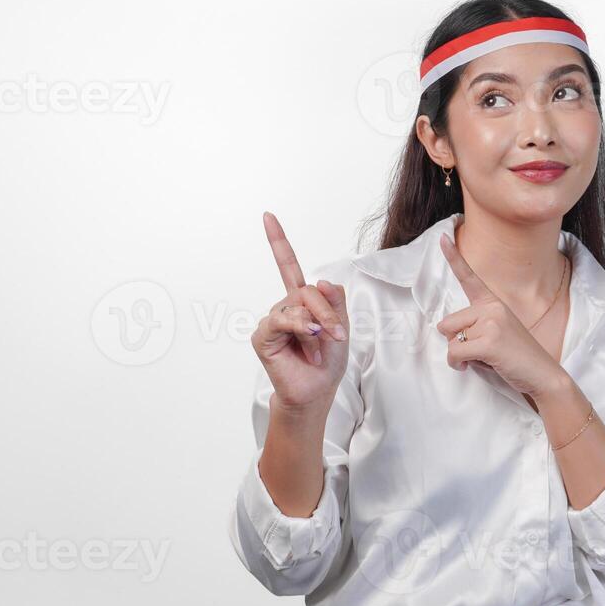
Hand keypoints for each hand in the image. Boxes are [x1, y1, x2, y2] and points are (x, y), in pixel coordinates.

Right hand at [250, 211, 349, 410]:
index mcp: (302, 301)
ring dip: (317, 326)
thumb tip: (320, 280)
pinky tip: (308, 338)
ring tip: (321, 348)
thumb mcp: (341, 326)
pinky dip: (300, 328)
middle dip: (327, 312)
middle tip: (337, 335)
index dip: (278, 240)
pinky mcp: (263, 335)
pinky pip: (282, 320)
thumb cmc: (328, 360)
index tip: (267, 215)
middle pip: (307, 290)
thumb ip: (334, 301)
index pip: (287, 265)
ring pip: (299, 305)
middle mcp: (285, 306)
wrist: (316, 389)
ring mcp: (273, 319)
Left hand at [435, 232, 568, 398]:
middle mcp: (492, 307)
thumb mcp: (498, 333)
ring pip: (450, 340)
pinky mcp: (489, 342)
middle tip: (479, 352)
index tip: (443, 237)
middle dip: (456, 342)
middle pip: (447, 323)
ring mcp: (491, 323)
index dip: (453, 257)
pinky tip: (473, 366)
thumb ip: (475, 326)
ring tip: (484, 359)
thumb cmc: (517, 358)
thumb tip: (447, 332)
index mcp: (493, 303)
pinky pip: (454, 353)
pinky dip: (458, 364)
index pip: (469, 277)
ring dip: (460, 355)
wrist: (543, 375)